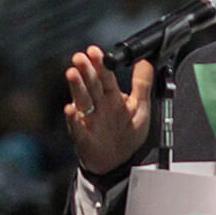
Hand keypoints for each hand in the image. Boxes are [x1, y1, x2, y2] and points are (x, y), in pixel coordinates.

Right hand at [64, 46, 153, 174]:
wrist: (117, 163)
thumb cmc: (127, 135)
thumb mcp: (140, 108)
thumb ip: (142, 85)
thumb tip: (145, 62)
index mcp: (112, 97)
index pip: (105, 76)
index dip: (100, 63)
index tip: (95, 51)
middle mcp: (99, 105)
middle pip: (91, 85)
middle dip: (86, 70)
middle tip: (80, 57)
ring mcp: (90, 120)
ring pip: (82, 100)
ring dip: (77, 87)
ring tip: (72, 73)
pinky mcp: (83, 136)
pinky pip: (77, 127)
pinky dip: (73, 118)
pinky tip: (70, 109)